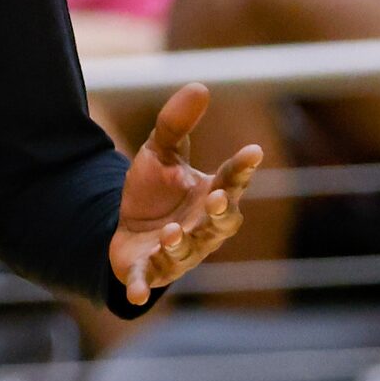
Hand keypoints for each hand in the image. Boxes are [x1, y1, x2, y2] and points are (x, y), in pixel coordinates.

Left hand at [109, 82, 263, 305]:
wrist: (126, 228)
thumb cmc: (155, 191)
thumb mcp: (159, 152)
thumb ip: (175, 123)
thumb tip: (199, 85)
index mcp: (213, 195)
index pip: (233, 180)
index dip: (243, 168)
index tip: (253, 152)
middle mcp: (204, 227)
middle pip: (221, 222)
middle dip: (220, 212)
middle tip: (219, 197)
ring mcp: (179, 252)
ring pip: (186, 250)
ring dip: (179, 244)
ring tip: (170, 232)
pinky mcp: (149, 270)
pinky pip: (148, 280)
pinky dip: (142, 287)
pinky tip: (135, 295)